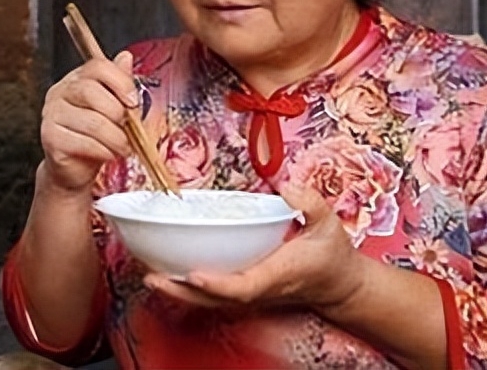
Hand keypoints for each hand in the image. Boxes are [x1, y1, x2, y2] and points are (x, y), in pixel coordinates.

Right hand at [39, 50, 139, 192]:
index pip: (97, 66)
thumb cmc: (94, 136)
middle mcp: (59, 93)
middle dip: (117, 113)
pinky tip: (108, 154)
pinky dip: (103, 151)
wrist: (75, 168)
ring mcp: (51, 115)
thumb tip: (125, 57)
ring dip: (115, 138)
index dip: (120, 82)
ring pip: (92, 121)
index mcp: (75, 80)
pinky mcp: (50, 138)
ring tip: (123, 146)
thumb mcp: (111, 107)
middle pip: (91, 91)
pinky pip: (84, 142)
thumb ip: (118, 83)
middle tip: (128, 128)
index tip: (133, 102)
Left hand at [143, 183, 368, 314]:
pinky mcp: (244, 291)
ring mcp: (250, 294)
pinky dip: (187, 288)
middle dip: (182, 291)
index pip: (244, 286)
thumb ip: (310, 203)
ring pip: (209, 300)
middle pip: (215, 299)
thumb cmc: (331, 255)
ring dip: (178, 291)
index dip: (218, 284)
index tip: (194, 274)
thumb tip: (286, 186)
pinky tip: (166, 272)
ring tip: (148, 274)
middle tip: (151, 276)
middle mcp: (259, 288)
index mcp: (277, 274)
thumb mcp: (329, 223)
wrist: (338, 285)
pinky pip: (211, 295)